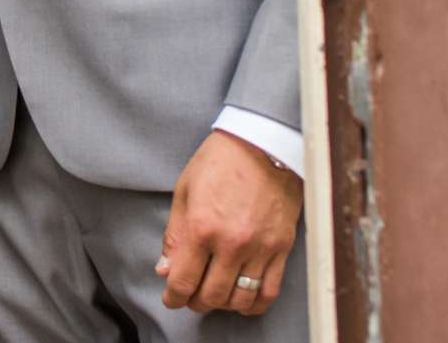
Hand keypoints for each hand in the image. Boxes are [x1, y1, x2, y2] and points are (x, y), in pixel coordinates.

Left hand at [157, 129, 301, 316]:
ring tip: (216, 294)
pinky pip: (269, 291)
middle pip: (211, 296)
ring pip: (240, 299)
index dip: (173, 297)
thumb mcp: (185, 191)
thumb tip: (165, 270)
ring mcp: (260, 248)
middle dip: (196, 302)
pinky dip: (254, 303)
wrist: (263, 142)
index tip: (171, 299)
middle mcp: (232, 243)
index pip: (183, 281)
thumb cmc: (220, 161)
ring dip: (223, 304)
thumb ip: (175, 235)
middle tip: (191, 296)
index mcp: (202, 227)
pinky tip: (244, 299)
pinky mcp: (282, 247)